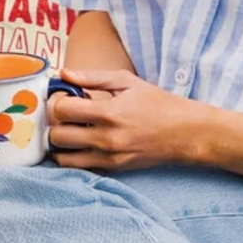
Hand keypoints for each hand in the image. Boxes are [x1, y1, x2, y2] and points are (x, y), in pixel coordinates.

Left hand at [47, 67, 200, 172]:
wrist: (186, 133)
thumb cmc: (157, 103)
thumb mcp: (127, 82)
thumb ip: (92, 77)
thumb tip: (63, 73)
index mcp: (110, 112)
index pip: (63, 111)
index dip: (59, 102)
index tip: (66, 99)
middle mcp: (108, 138)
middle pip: (57, 136)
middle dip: (56, 124)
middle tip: (66, 116)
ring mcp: (110, 157)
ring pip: (63, 156)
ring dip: (61, 143)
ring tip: (71, 130)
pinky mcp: (113, 169)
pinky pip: (78, 167)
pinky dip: (73, 156)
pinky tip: (81, 143)